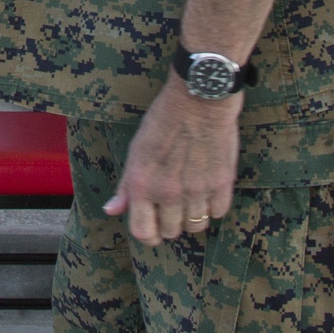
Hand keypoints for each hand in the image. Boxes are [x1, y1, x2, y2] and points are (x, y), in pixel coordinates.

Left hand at [103, 76, 240, 245]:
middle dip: (170, 222)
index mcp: (143, 184)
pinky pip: (218, 213)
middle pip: (171, 232)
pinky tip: (208, 186)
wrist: (199, 98)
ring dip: (193, 215)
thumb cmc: (163, 119)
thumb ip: (126, 185)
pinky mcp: (221, 184)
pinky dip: (213, 204)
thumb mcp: (136, 149)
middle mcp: (169, 192)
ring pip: (196, 226)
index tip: (154, 226)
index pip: (143, 232)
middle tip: (173, 202)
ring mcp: (197, 190)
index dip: (148, 234)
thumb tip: (111, 210)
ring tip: (192, 194)